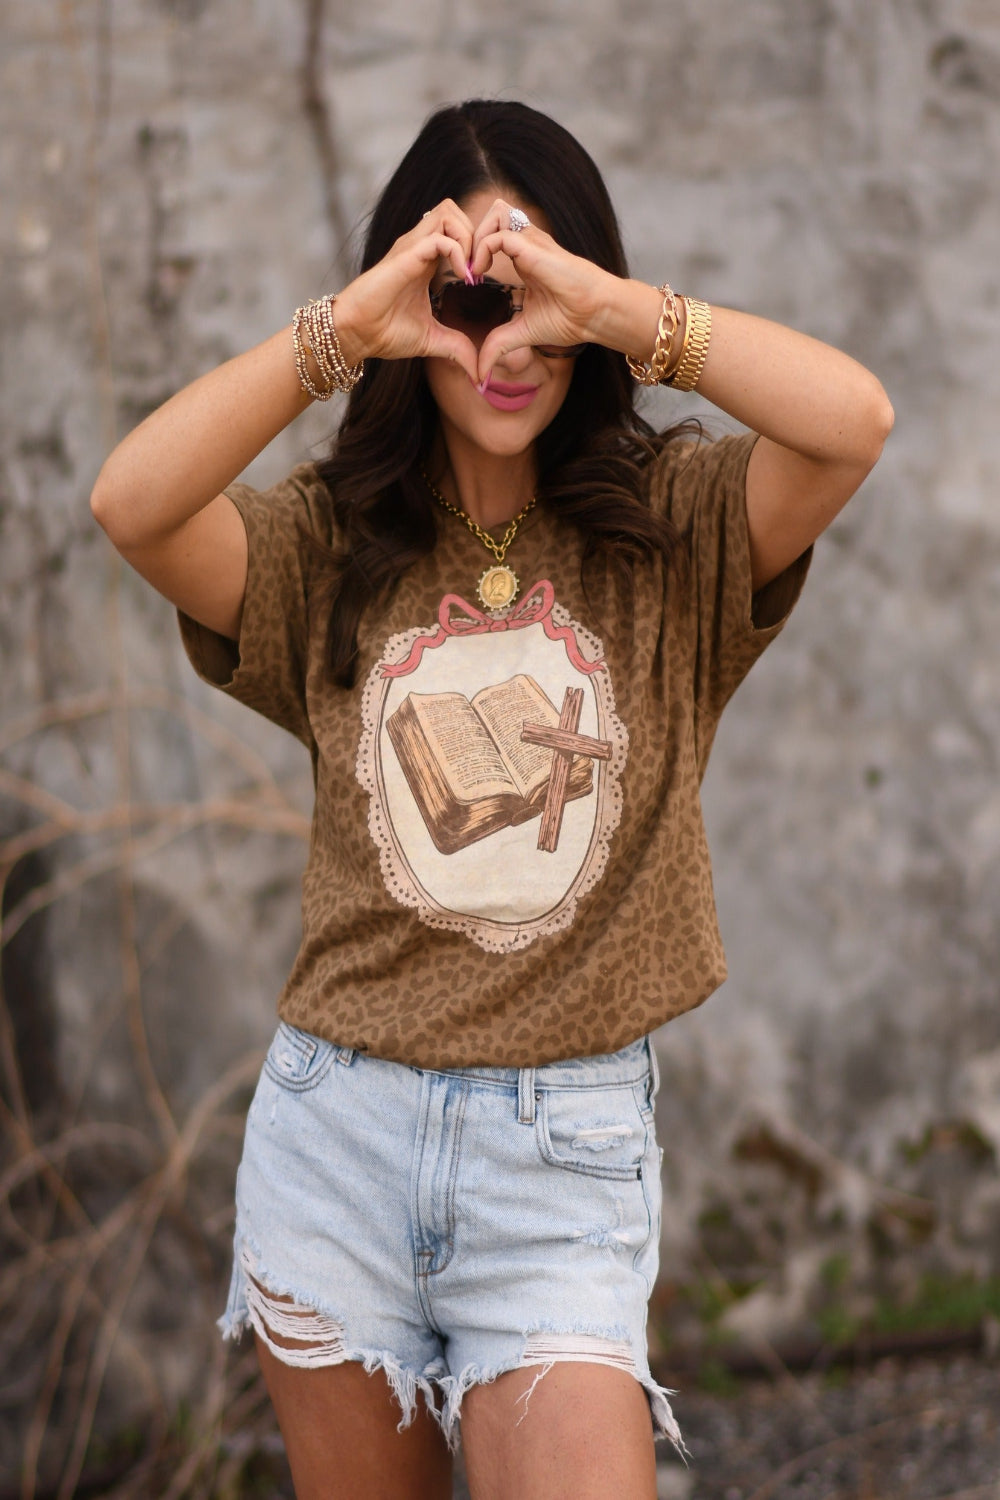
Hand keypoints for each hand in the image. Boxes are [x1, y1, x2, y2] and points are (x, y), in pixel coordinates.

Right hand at [333, 201, 481, 382]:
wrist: (356, 335)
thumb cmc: (385, 332)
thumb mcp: (432, 340)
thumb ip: (457, 348)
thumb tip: (479, 371)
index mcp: (425, 259)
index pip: (455, 229)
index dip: (475, 246)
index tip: (480, 279)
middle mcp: (418, 246)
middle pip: (454, 211)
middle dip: (476, 235)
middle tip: (480, 269)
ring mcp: (411, 247)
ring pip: (448, 212)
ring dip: (469, 238)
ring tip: (472, 271)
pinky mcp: (405, 256)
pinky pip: (439, 238)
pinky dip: (459, 252)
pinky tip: (463, 279)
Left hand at [466, 197, 615, 378]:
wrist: (594, 315)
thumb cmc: (570, 319)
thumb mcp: (522, 333)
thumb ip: (498, 345)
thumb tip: (480, 373)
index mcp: (525, 257)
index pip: (496, 233)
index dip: (477, 249)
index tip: (470, 280)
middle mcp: (528, 243)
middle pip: (494, 213)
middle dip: (473, 234)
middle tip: (467, 267)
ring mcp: (532, 242)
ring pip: (496, 212)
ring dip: (477, 236)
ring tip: (474, 267)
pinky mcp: (533, 247)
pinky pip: (499, 235)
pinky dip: (482, 250)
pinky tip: (480, 275)